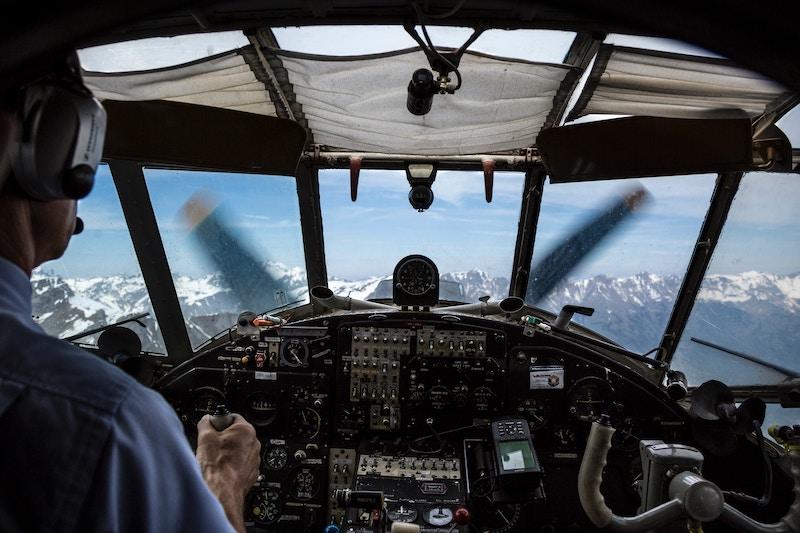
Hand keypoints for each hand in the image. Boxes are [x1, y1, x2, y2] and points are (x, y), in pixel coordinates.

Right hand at [196, 414, 260, 532]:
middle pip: (237, 434)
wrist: (221, 492)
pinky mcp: (251, 473)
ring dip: (228, 452)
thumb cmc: (216, 466)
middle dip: (224, 438)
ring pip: (239, 450)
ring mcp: (254, 459)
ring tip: (216, 459)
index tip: (212, 427)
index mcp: (246, 430)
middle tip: (211, 444)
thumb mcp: (205, 437)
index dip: (220, 422)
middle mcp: (254, 444)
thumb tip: (206, 420)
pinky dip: (232, 465)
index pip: (233, 417)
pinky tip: (222, 469)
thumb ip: (206, 423)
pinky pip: (241, 464)